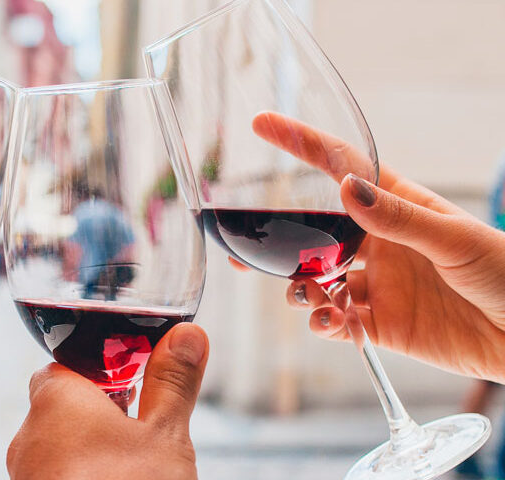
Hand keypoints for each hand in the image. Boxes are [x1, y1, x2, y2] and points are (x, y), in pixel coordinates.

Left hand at [7, 323, 207, 479]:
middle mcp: (29, 435)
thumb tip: (187, 336)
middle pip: (64, 407)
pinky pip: (58, 478)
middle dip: (102, 416)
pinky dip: (84, 478)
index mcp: (54, 399)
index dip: (104, 370)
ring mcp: (25, 476)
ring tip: (134, 470)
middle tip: (143, 432)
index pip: (68, 364)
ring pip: (60, 448)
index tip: (136, 384)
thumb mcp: (165, 435)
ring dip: (93, 452)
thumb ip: (174, 382)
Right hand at [253, 112, 504, 381]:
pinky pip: (337, 322)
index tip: (263, 124)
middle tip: (242, 253)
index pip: (341, 166)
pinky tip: (328, 322)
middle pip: (313, 232)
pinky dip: (322, 322)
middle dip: (277, 241)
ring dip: (298, 288)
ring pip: (316, 280)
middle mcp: (379, 242)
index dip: (301, 143)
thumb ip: (399, 218)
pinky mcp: (380, 324)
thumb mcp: (456, 239)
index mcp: (398, 206)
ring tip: (304, 296)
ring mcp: (377, 284)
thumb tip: (346, 189)